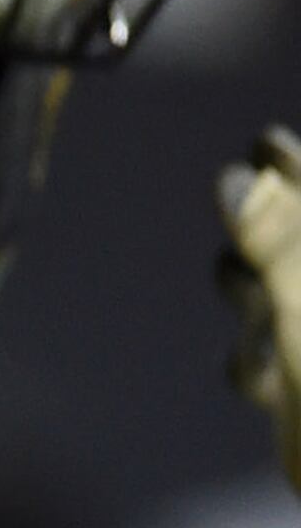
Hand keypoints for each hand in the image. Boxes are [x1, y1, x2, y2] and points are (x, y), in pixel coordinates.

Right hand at [219, 125, 300, 487]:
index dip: (295, 169)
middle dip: (264, 239)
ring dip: (252, 303)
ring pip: (275, 297)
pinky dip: (256, 363)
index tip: (263, 144)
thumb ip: (278, 245)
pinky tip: (262, 382)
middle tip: (242, 233)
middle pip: (293, 243)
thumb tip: (233, 176)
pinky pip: (268, 358)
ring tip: (258, 325)